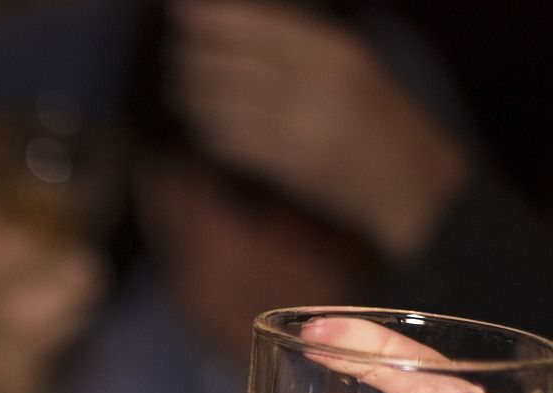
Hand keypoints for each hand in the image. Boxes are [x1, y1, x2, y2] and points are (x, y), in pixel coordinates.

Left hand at [168, 0, 468, 258]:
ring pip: (217, 102)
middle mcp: (313, 83)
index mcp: (333, 50)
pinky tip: (204, 122)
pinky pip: (226, 140)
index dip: (206, 16)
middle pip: (225, 62)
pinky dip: (207, 128)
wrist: (413, 179)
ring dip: (191, 93)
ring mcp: (297, 126)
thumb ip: (301, 44)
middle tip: (174, 51)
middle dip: (189, 55)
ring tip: (183, 85)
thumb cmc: (381, 118)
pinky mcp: (284, 165)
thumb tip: (241, 24)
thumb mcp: (354, 63)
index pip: (251, 24)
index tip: (179, 8)